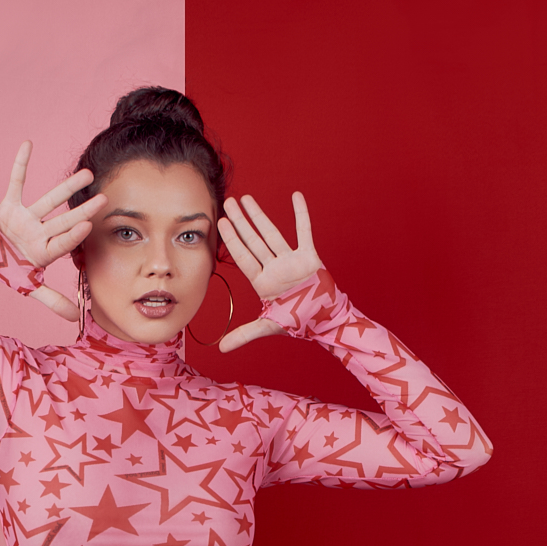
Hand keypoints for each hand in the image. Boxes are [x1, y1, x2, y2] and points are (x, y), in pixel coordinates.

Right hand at [0, 141, 107, 320]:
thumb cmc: (9, 272)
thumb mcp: (30, 288)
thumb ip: (53, 300)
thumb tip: (76, 318)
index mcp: (45, 250)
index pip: (64, 242)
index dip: (75, 234)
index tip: (90, 225)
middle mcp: (40, 232)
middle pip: (64, 219)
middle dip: (83, 210)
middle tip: (104, 198)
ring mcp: (26, 218)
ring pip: (49, 199)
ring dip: (67, 188)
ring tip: (87, 174)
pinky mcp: (10, 205)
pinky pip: (16, 181)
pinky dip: (20, 164)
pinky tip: (28, 144)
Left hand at [216, 191, 323, 352]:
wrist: (325, 321)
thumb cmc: (299, 322)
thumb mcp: (268, 326)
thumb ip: (245, 334)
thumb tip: (221, 349)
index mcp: (263, 282)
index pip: (243, 257)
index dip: (232, 240)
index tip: (221, 223)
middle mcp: (274, 268)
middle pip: (253, 241)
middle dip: (241, 222)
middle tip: (228, 202)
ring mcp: (291, 261)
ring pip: (272, 233)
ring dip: (260, 215)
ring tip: (247, 198)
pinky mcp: (310, 256)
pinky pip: (304, 231)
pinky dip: (301, 214)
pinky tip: (295, 196)